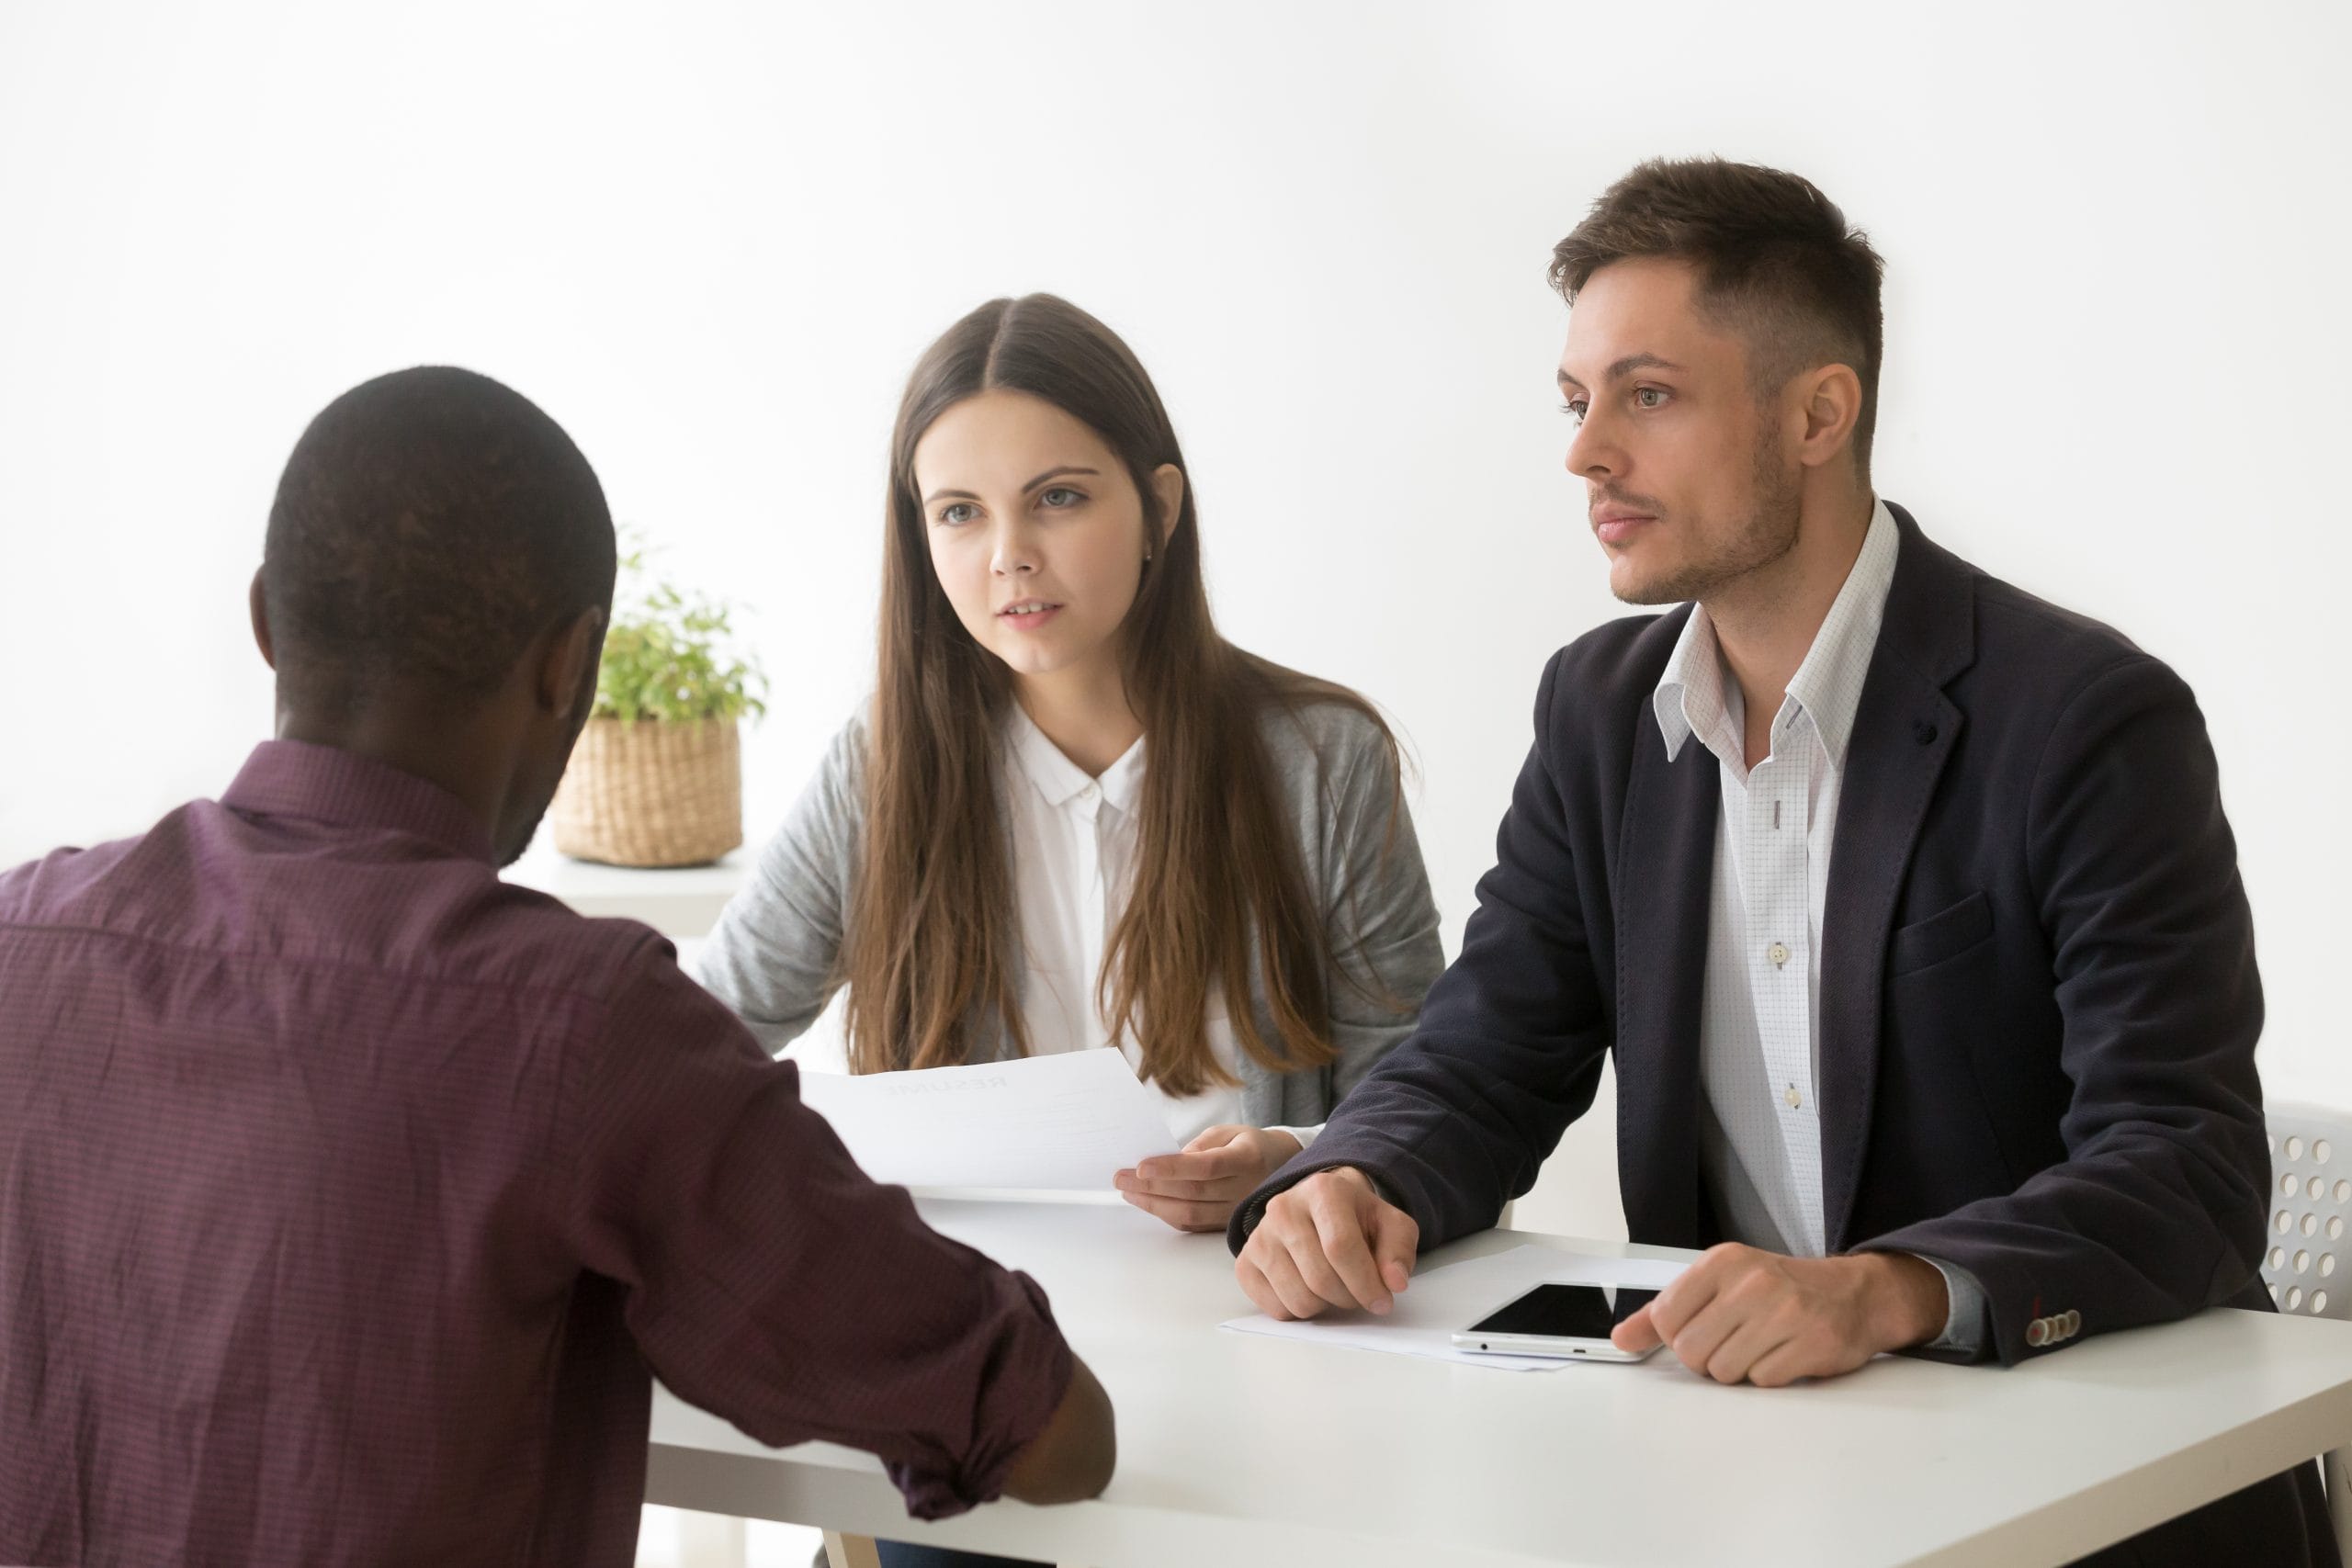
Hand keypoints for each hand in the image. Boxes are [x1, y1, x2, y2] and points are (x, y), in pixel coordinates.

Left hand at [1114, 1125, 1303, 1231]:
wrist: (1281, 1168)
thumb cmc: (1249, 1145)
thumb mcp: (1229, 1132)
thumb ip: (1199, 1145)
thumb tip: (1168, 1162)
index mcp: (1246, 1159)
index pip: (1205, 1167)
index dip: (1171, 1169)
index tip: (1140, 1166)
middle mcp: (1243, 1189)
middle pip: (1191, 1192)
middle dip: (1150, 1187)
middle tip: (1120, 1178)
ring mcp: (1235, 1211)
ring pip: (1189, 1214)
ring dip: (1152, 1204)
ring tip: (1127, 1192)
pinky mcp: (1226, 1224)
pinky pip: (1192, 1224)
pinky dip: (1165, 1214)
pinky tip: (1147, 1202)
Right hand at [1234, 1165, 1417, 1318]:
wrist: (1319, 1208)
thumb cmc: (1357, 1219)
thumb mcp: (1390, 1225)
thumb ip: (1399, 1251)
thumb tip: (1394, 1282)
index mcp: (1322, 1191)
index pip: (1341, 1247)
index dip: (1367, 1284)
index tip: (1383, 1302)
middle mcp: (1283, 1208)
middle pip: (1320, 1278)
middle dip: (1349, 1298)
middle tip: (1359, 1293)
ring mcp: (1260, 1236)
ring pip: (1298, 1299)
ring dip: (1326, 1307)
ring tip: (1335, 1287)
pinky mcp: (1246, 1262)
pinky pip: (1275, 1309)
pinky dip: (1299, 1311)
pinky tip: (1309, 1289)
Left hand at [1610, 1244, 1948, 1386]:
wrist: (1854, 1294)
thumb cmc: (1781, 1289)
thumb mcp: (1720, 1283)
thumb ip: (1666, 1310)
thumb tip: (1622, 1337)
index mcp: (1723, 1262)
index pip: (1664, 1317)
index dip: (1677, 1335)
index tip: (1697, 1329)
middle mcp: (1751, 1283)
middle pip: (1690, 1350)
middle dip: (1706, 1357)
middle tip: (1734, 1340)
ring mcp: (1784, 1313)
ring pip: (1723, 1372)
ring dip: (1738, 1370)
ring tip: (1760, 1346)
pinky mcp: (1810, 1345)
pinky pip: (1762, 1382)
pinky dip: (1769, 1376)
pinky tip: (1783, 1354)